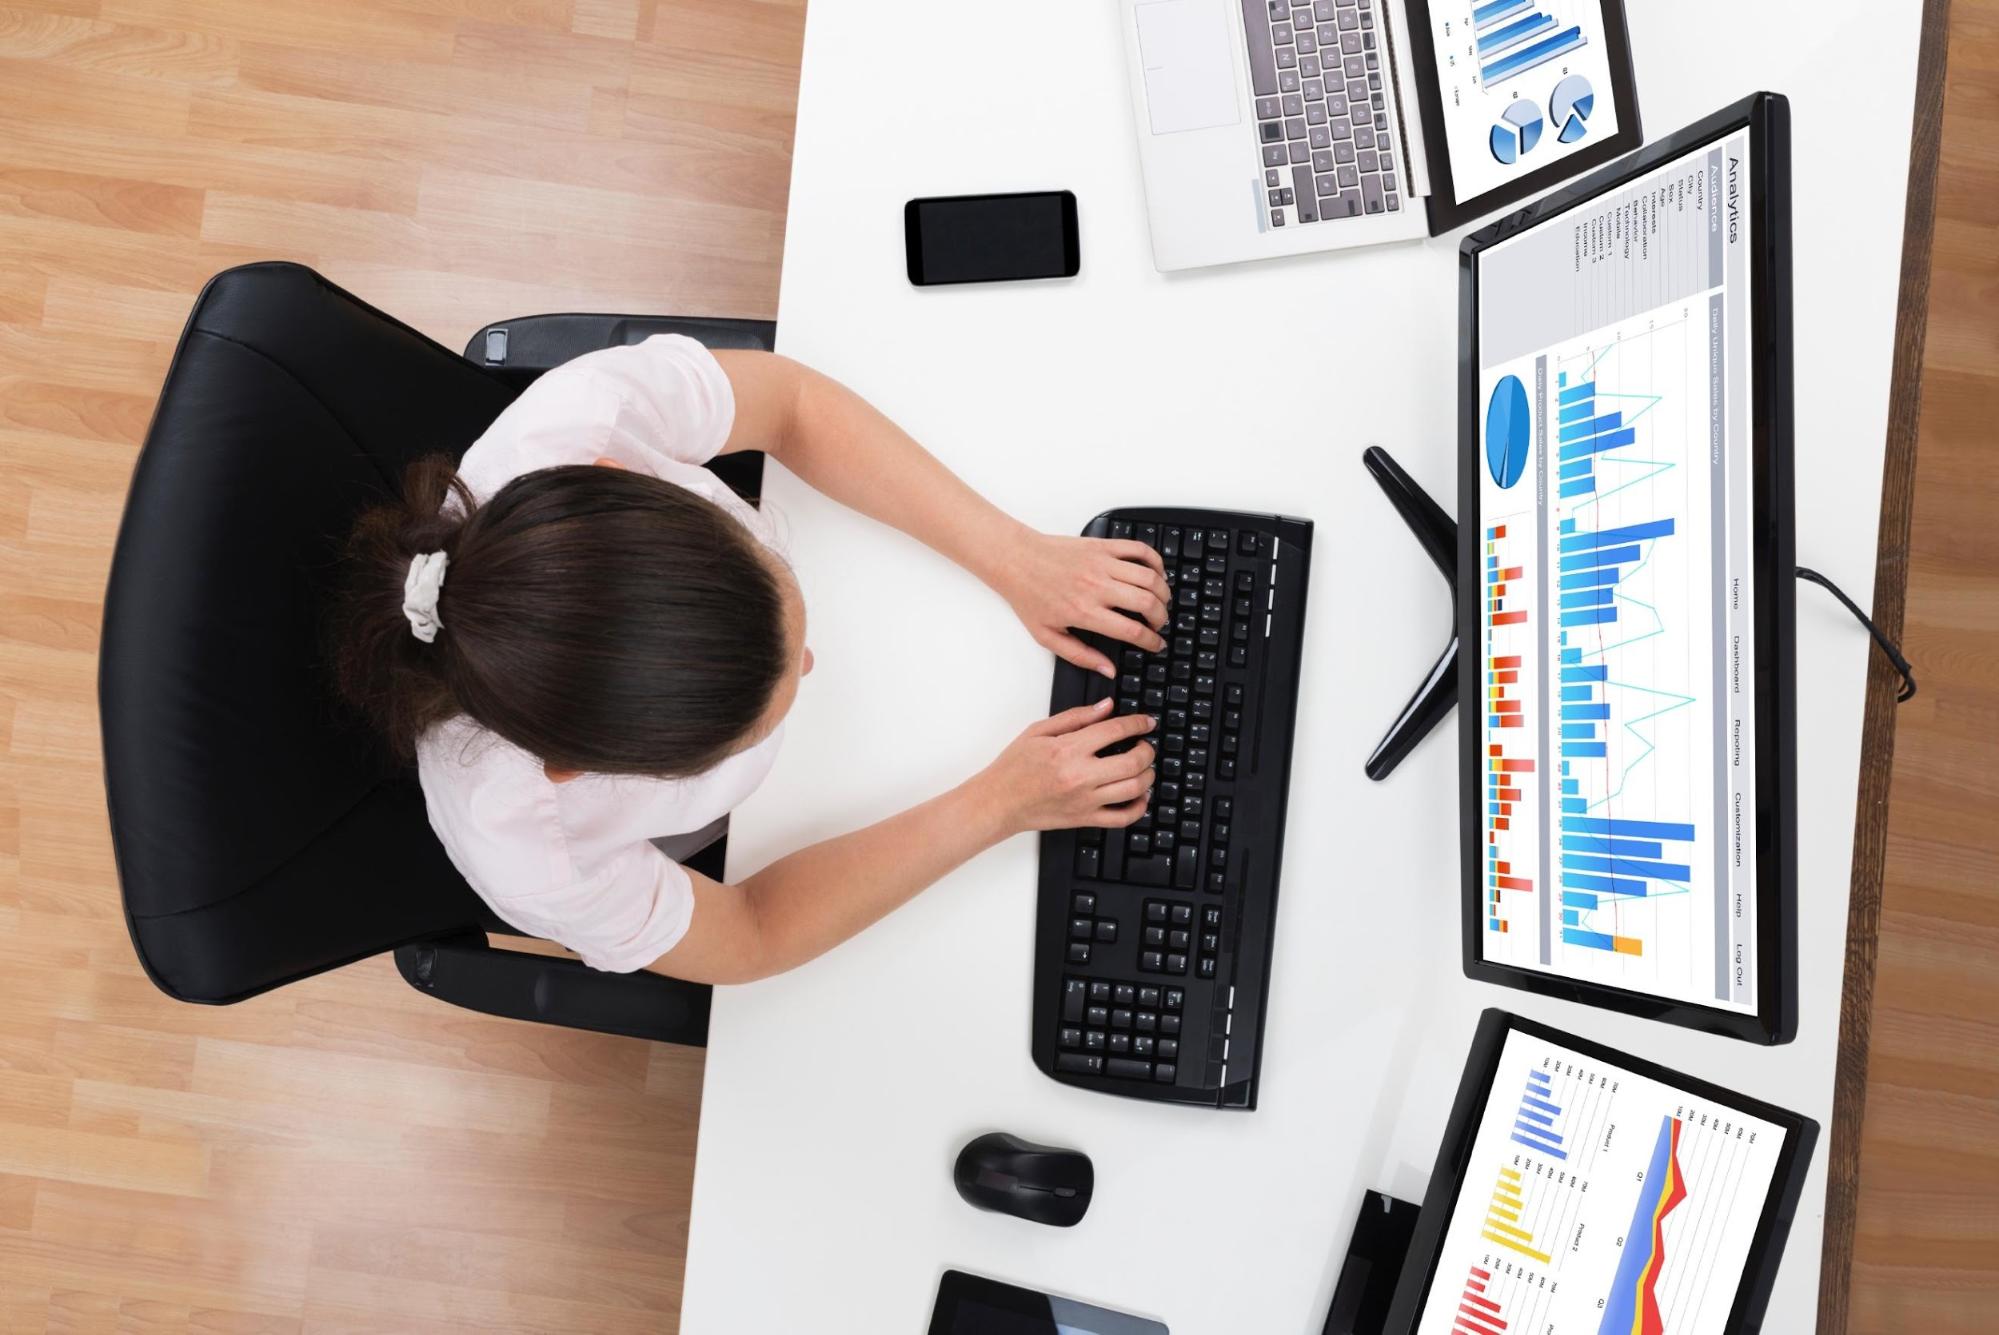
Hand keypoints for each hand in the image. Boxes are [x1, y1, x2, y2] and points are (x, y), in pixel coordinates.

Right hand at [976, 699, 1155, 834]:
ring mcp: (1085, 801)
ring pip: (1134, 789)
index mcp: (1068, 750)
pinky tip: (1139, 797)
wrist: (998, 802)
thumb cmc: (1014, 768)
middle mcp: (1080, 776)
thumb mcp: (1039, 731)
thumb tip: (1106, 707)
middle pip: (1133, 762)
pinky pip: (1122, 818)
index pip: (1115, 731)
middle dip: (1148, 750)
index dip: (1138, 723)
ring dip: (1148, 776)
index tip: (1146, 722)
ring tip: (1144, 768)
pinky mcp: (1084, 819)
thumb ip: (1076, 717)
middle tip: (1146, 745)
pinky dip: (1139, 807)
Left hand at [989, 530, 1171, 677]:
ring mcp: (1101, 563)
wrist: (1016, 560)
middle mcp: (1096, 587)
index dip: (1151, 641)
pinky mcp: (1102, 546)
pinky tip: (1156, 573)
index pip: (1132, 630)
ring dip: (1163, 591)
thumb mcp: (1047, 636)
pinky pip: (1139, 549)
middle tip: (1159, 624)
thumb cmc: (1029, 596)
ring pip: (1149, 576)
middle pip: (1147, 603)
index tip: (1156, 644)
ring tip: (1161, 601)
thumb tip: (1107, 670)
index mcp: (1085, 612)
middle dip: (1162, 617)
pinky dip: (1155, 561)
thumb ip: (1080, 656)